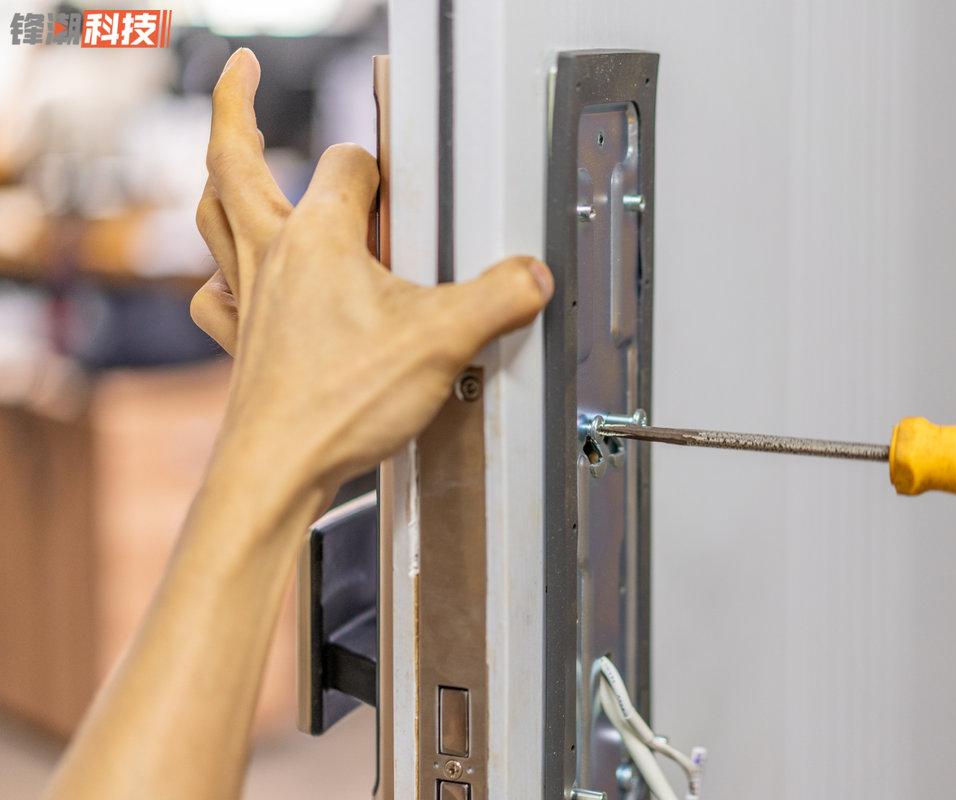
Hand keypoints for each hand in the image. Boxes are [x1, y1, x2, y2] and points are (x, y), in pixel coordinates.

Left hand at [190, 48, 552, 501]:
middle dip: (236, 108)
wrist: (278, 470)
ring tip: (229, 165)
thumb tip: (533, 277)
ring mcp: (248, 298)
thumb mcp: (443, 341)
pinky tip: (232, 281)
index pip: (347, 167)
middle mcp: (272, 257)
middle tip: (240, 74)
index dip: (379, 166)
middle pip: (234, 162)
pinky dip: (221, 275)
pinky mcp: (241, 341)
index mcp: (318, 238)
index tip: (401, 177)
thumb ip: (499, 298)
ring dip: (221, 183)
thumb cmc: (338, 404)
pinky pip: (215, 292)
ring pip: (215, 219)